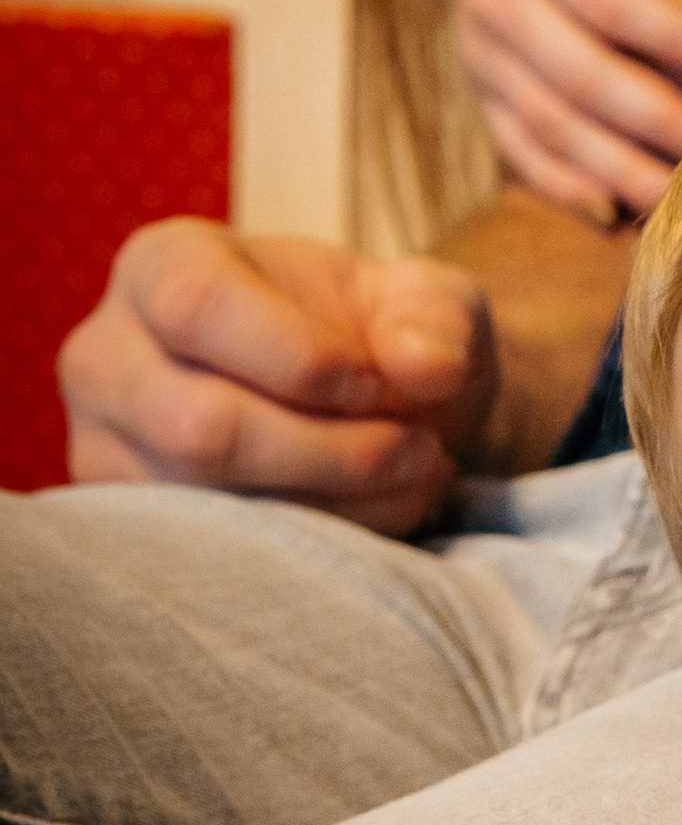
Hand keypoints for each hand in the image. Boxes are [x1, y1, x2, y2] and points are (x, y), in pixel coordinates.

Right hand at [58, 221, 496, 531]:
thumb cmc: (379, 333)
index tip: (383, 385)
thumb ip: (434, 319)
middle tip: (422, 447)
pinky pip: (218, 558)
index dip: (301, 357)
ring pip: (209, 505)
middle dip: (332, 451)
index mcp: (164, 266)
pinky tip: (381, 510)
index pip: (198, 306)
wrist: (370, 403)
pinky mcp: (132, 530)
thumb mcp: (426, 301)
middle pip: (199, 426)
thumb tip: (425, 368)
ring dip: (338, 502)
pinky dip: (321, 542)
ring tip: (416, 474)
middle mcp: (108, 357)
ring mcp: (105, 451)